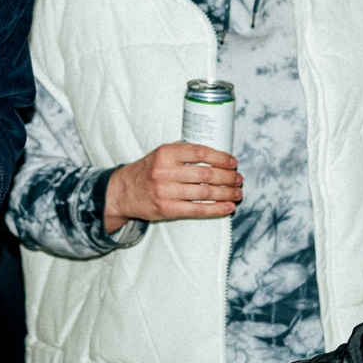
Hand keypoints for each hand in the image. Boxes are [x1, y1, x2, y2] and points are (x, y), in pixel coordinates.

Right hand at [104, 143, 240, 231]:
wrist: (124, 192)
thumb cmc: (148, 171)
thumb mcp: (161, 154)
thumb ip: (184, 152)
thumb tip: (216, 154)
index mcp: (165, 153)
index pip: (200, 153)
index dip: (221, 157)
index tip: (233, 162)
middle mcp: (165, 172)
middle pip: (206, 174)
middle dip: (228, 177)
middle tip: (239, 179)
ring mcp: (166, 192)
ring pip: (205, 192)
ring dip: (226, 193)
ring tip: (237, 193)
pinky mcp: (168, 209)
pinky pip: (198, 209)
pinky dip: (217, 209)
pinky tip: (228, 207)